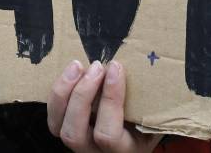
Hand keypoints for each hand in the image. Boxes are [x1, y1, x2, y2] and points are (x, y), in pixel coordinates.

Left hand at [47, 60, 161, 152]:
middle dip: (82, 95)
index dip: (110, 100)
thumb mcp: (157, 116)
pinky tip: (72, 72)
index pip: (107, 135)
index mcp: (124, 151)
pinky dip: (58, 94)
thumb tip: (152, 68)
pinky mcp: (66, 131)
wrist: (136, 135)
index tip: (116, 68)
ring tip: (78, 65)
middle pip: (74, 134)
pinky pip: (53, 118)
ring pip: (58, 128)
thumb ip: (154, 102)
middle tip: (97, 66)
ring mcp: (79, 144)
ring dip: (64, 92)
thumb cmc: (150, 120)